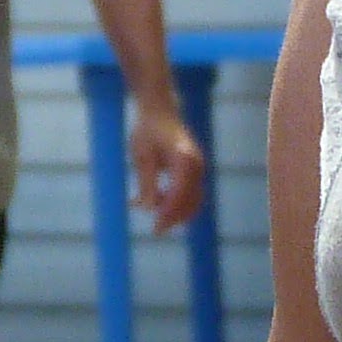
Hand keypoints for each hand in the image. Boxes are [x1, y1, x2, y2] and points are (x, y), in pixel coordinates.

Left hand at [133, 106, 210, 233]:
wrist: (159, 112)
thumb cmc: (147, 131)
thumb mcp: (141, 156)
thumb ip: (146, 183)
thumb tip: (149, 208)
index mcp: (184, 158)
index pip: (180, 193)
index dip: (169, 213)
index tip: (156, 227)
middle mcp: (197, 164)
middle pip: (191, 201)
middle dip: (174, 217)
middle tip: (156, 230)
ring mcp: (199, 167)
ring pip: (194, 200)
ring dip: (177, 212)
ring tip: (156, 217)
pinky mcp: (196, 170)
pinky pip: (191, 193)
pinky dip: (178, 203)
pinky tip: (159, 203)